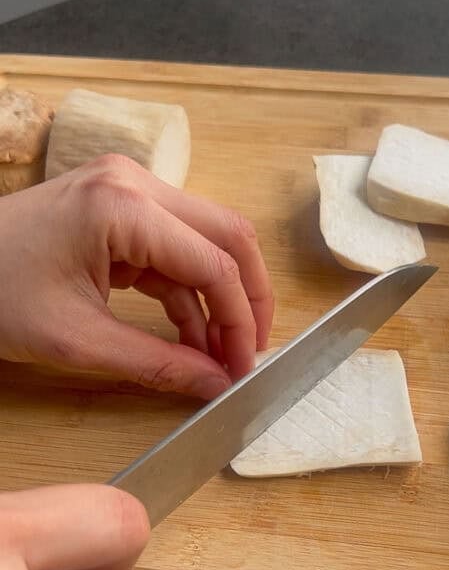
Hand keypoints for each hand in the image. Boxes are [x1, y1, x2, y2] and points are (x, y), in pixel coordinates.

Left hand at [0, 154, 273, 397]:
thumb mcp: (78, 340)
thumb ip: (157, 364)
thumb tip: (216, 384)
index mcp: (122, 208)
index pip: (215, 262)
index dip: (240, 320)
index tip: (244, 366)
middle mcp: (133, 185)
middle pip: (226, 236)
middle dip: (245, 299)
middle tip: (249, 352)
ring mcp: (126, 191)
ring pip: (205, 241)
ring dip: (217, 298)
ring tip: (218, 356)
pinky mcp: (118, 209)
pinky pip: (172, 249)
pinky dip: (186, 293)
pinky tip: (190, 337)